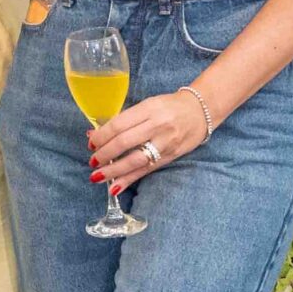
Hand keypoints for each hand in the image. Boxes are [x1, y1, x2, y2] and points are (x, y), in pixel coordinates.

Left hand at [88, 87, 210, 189]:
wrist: (201, 111)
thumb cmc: (169, 106)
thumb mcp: (148, 105)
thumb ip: (126, 119)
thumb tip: (98, 134)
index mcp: (149, 109)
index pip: (119, 124)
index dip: (102, 136)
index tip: (91, 143)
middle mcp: (158, 126)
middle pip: (125, 142)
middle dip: (104, 154)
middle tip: (92, 161)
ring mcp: (165, 143)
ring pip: (135, 160)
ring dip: (113, 170)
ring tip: (97, 176)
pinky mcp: (170, 157)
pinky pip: (146, 170)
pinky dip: (129, 180)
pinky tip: (115, 187)